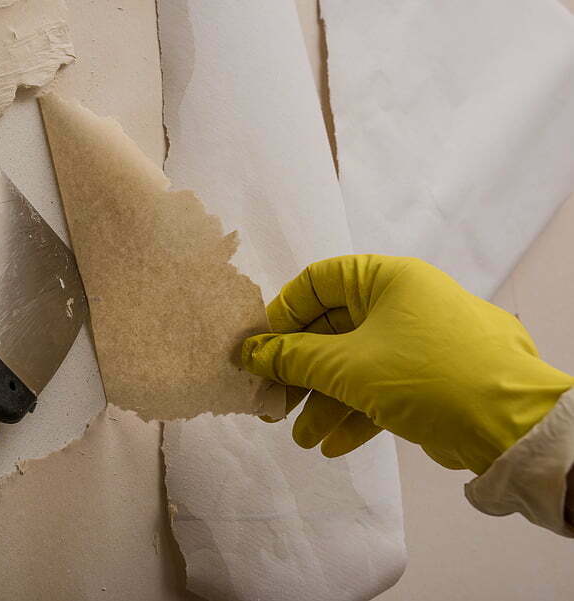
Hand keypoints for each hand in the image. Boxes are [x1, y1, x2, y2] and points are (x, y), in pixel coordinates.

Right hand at [242, 255, 572, 473]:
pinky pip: (380, 387)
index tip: (259, 352)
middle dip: (300, 373)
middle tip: (272, 404)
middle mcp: (402, 302)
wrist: (512, 425)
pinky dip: (355, 413)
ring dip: (324, 402)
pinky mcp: (430, 378)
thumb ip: (291, 358)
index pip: (316, 283)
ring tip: (303, 440)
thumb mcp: (347, 366)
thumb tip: (247, 353)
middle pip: (331, 330)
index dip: (282, 316)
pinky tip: (334, 446)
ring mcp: (418, 341)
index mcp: (386, 279)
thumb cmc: (424, 374)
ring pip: (354, 364)